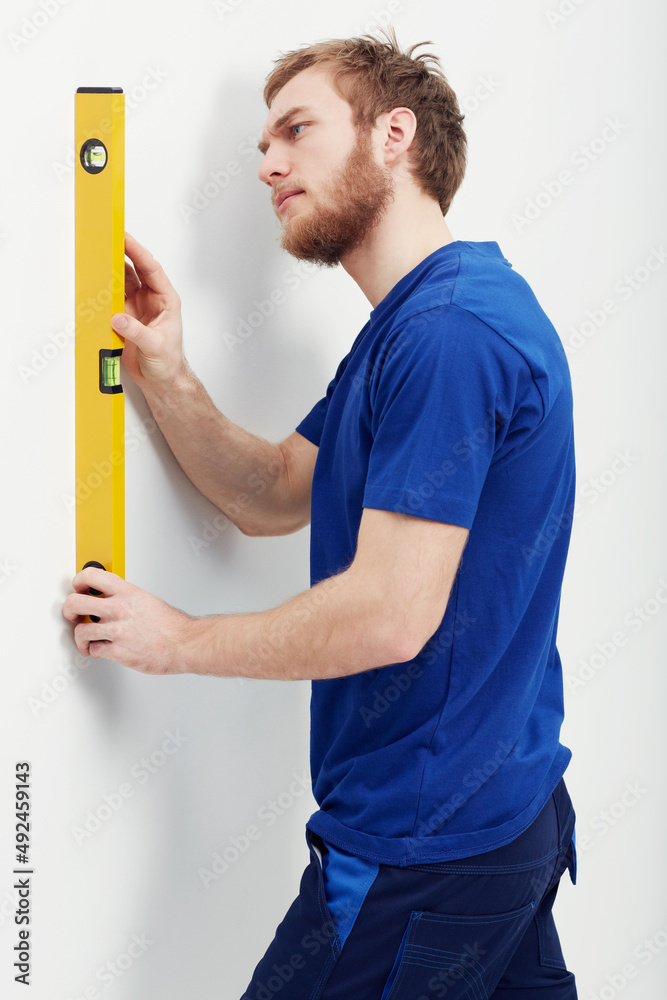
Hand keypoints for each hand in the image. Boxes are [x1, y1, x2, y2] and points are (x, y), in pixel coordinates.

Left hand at [62, 566, 195, 673]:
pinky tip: (100, 650)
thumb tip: (108, 597)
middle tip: (73, 616)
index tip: (78, 588)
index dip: (78, 582)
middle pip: (75, 602)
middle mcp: (119, 609)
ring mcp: (118, 630)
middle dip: (68, 611)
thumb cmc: (170, 625)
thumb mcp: (146, 599)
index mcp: (127, 592)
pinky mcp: (118, 651)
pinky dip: (94, 651)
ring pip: (80, 631)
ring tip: (87, 640)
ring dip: (81, 638)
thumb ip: (125, 597)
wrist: (184, 644)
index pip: (90, 576)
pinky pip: (94, 650)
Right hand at [111, 232, 186, 387]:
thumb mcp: (155, 347)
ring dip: (110, 271)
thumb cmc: (168, 363)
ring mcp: (137, 307)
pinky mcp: (124, 317)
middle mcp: (151, 299)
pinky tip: (94, 283)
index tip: (126, 239)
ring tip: (97, 257)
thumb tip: (118, 318)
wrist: (160, 380)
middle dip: (122, 254)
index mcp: (166, 300)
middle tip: (107, 239)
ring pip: (122, 281)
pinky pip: (112, 298)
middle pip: (135, 270)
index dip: (139, 252)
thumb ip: (137, 332)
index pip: (152, 269)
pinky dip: (102, 291)